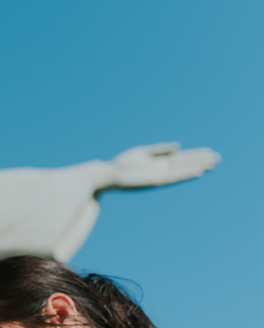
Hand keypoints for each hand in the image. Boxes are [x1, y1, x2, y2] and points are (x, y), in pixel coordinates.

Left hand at [100, 142, 218, 190]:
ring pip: (183, 171)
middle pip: (185, 164)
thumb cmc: (123, 164)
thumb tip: (178, 146)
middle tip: (218, 158)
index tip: (209, 151)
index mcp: (159, 162)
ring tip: (211, 164)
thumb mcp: (142, 153)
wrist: (109, 174)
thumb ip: (160, 150)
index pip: (182, 158)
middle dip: (200, 160)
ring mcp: (159, 175)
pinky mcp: (154, 181)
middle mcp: (162, 169)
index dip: (195, 155)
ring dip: (197, 167)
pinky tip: (197, 171)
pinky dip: (186, 174)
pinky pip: (174, 177)